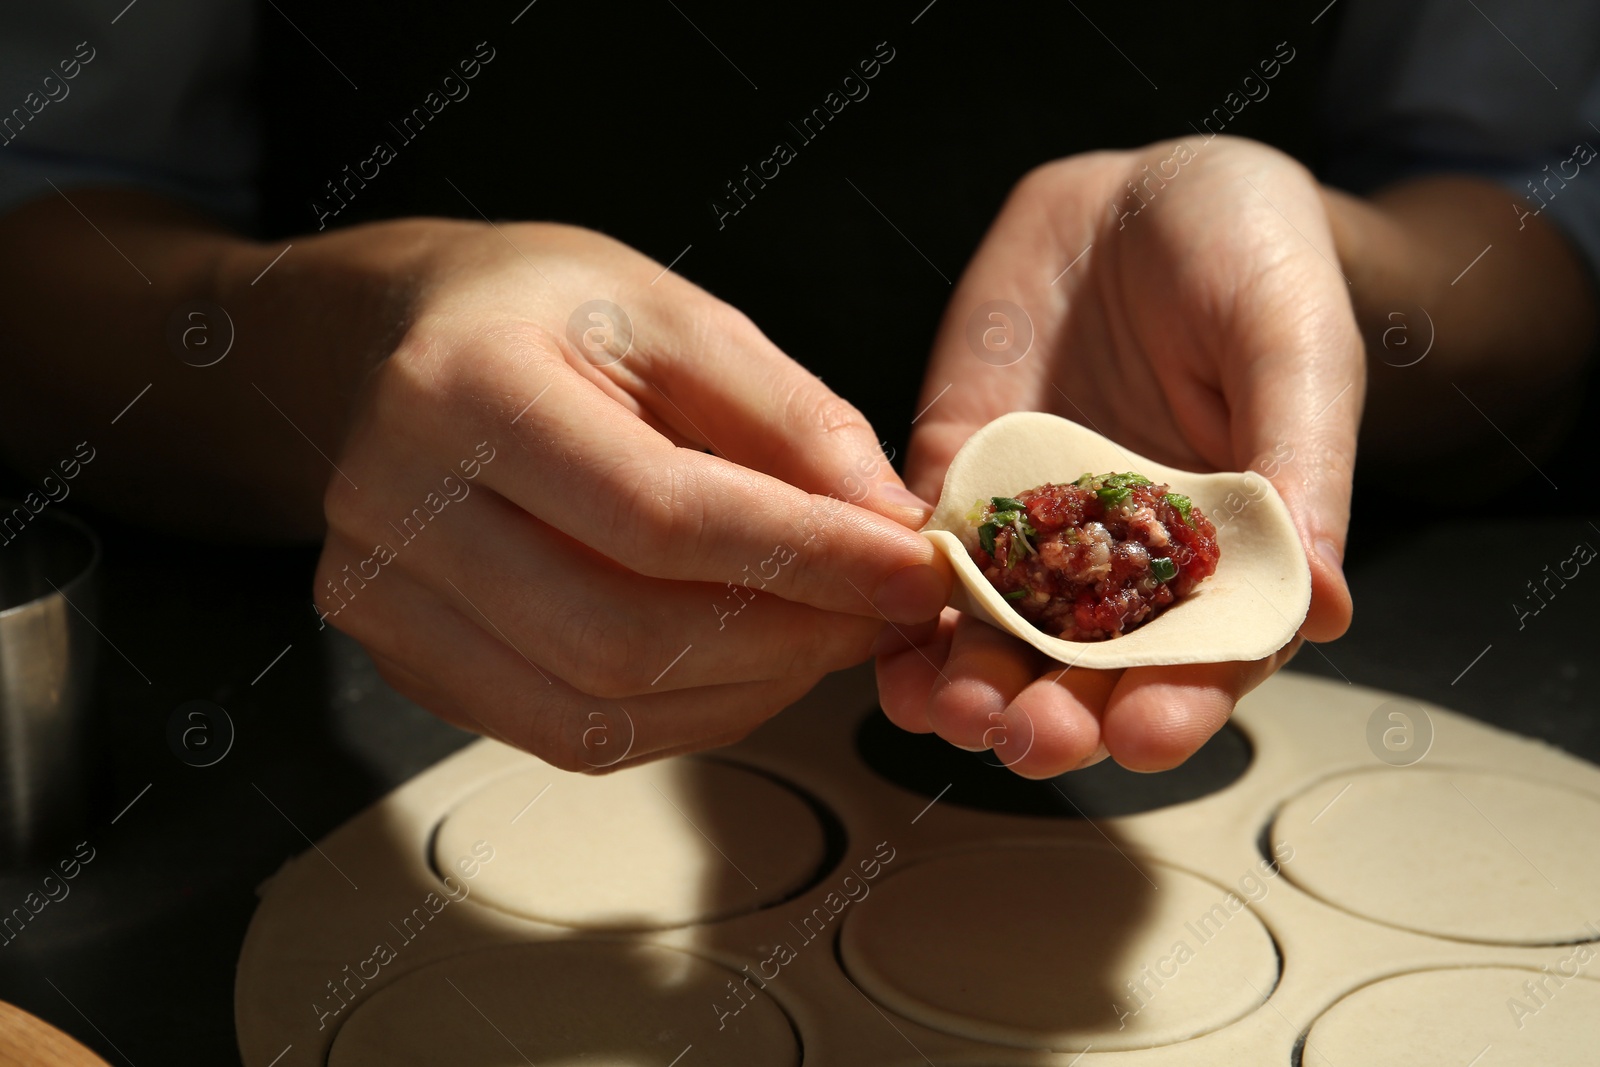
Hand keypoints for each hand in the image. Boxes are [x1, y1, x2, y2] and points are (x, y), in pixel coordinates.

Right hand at [311, 221, 949, 769]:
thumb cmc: (542, 314)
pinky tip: (741, 662)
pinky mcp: (408, 663)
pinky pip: (568, 736)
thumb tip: (890, 531)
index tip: (914, 570)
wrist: (404, 345)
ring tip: (822, 633)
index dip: (806, 558)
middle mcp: (394, 508)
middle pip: (622, 639)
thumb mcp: (675, 316)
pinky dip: (683, 715)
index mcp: (461, 388)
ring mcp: (382, 602)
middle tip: (881, 614)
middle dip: (788, 642)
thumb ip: (789, 419)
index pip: (657, 514)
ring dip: (746, 692)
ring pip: (596, 714)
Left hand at [878, 136, 1360, 776]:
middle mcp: (1127, 564)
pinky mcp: (961, 481)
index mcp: (1225, 554)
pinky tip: (881, 644)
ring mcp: (1037, 528)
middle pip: (1089, 670)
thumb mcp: (1296, 348)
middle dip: (1058, 715)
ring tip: (945, 709)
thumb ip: (1301, 469)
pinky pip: (929, 556)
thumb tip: (1324, 609)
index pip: (1204, 658)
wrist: (1147, 194)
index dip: (1181, 705)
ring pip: (999, 631)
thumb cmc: (1255, 262)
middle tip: (1025, 739)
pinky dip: (902, 603)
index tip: (1149, 738)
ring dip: (970, 682)